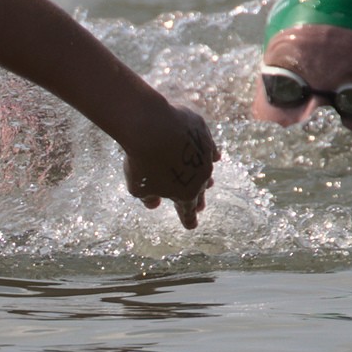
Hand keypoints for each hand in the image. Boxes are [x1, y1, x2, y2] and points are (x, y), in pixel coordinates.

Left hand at [123, 105, 218, 229]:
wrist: (150, 126)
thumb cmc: (141, 159)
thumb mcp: (137, 186)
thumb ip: (147, 198)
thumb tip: (154, 204)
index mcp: (186, 194)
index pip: (188, 212)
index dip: (189, 220)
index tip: (191, 225)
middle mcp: (201, 176)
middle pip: (200, 191)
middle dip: (198, 199)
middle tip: (200, 206)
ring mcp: (204, 154)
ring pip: (207, 168)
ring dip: (205, 176)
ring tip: (208, 182)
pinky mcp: (202, 133)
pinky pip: (209, 146)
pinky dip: (210, 152)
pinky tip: (214, 155)